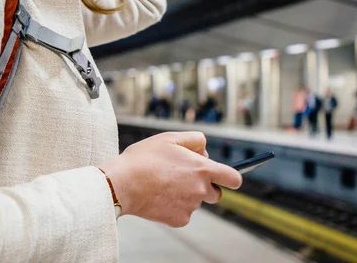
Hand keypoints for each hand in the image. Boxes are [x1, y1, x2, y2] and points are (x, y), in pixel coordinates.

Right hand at [98, 132, 241, 226]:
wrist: (122, 184)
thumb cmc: (145, 158)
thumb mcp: (171, 137)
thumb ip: (195, 139)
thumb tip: (205, 149)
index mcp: (203, 169)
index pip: (234, 178)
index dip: (232, 178)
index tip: (228, 178)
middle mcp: (201, 190)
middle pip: (216, 193)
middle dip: (206, 186)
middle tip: (184, 177)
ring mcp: (190, 207)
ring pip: (196, 202)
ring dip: (187, 195)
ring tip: (165, 184)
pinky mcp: (178, 220)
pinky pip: (183, 213)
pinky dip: (175, 206)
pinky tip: (160, 196)